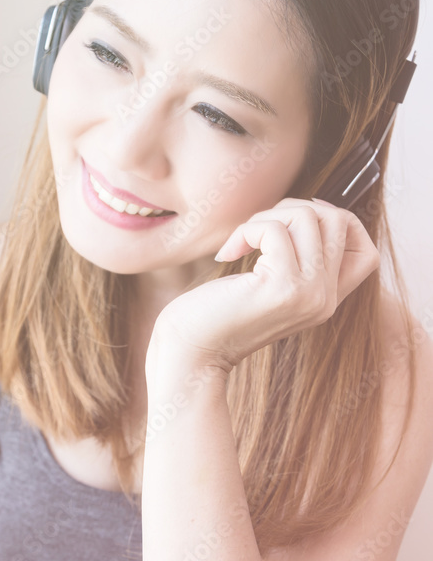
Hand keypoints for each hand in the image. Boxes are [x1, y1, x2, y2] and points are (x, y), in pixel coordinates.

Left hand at [147, 197, 380, 376]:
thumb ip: (297, 259)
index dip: (339, 223)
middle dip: (292, 209)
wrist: (193, 352)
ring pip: (308, 217)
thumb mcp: (269, 285)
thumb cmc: (218, 313)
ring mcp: (310, 294)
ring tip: (241, 242)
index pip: (368, 252)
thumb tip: (313, 208)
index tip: (294, 221)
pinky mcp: (283, 286)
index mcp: (326, 300)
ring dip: (266, 217)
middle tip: (257, 229)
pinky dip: (247, 230)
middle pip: (338, 222)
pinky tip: (228, 255)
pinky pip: (274, 230)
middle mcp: (326, 299)